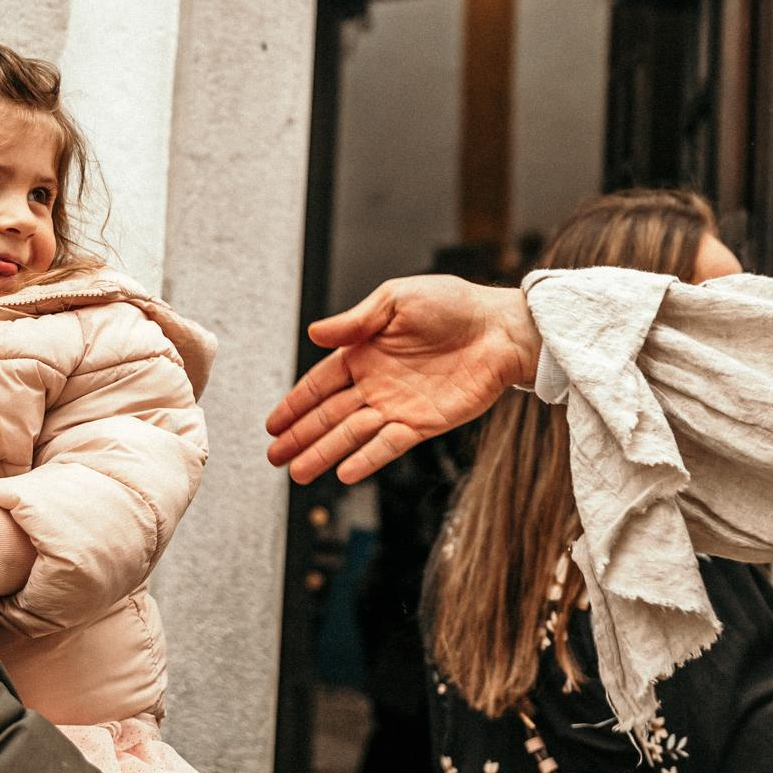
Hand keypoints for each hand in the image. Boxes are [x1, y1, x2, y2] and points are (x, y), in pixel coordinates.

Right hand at [266, 275, 540, 484]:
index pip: (320, 383)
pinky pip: (389, 445)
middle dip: (300, 436)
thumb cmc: (453, 304)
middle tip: (274, 457)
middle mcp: (376, 383)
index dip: (295, 403)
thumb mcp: (398, 299)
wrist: (500, 328)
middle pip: (329, 415)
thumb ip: (356, 320)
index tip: (272, 424)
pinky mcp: (424, 423)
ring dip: (325, 453)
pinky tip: (344, 472)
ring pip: (353, 435)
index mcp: (365, 352)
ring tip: (298, 473)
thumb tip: (314, 332)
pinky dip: (368, 458)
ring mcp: (398, 406)